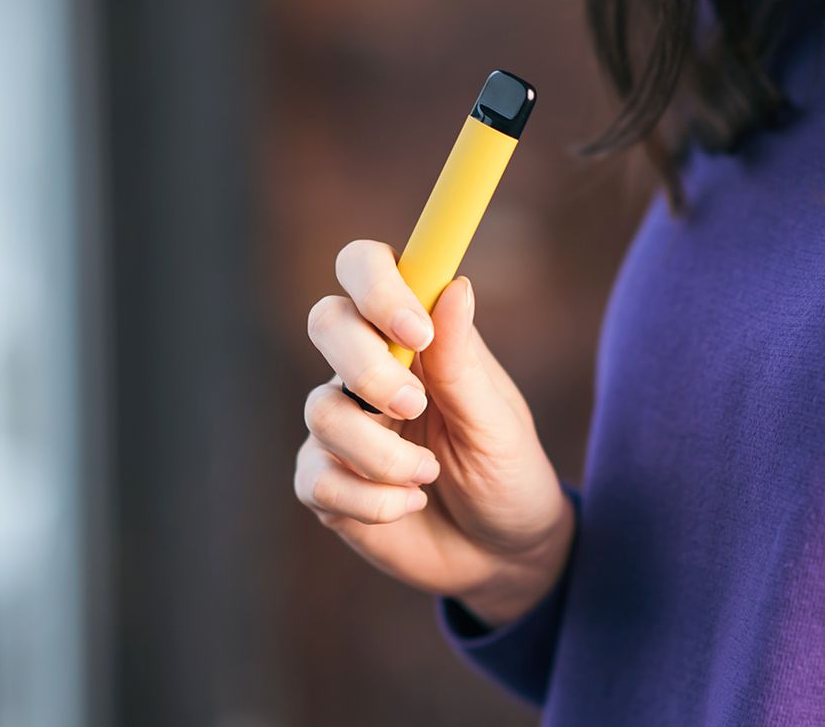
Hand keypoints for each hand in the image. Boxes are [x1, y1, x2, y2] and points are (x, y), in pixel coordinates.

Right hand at [296, 239, 573, 625]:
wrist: (502, 556)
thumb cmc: (507, 474)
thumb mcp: (497, 423)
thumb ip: (465, 362)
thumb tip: (456, 286)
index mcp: (417, 336)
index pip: (368, 268)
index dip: (375, 282)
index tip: (415, 331)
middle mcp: (371, 369)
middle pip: (326, 321)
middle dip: (365, 365)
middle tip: (414, 406)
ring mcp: (344, 424)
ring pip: (321, 411)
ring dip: (380, 453)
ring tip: (428, 476)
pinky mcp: (327, 482)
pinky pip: (317, 477)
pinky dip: (370, 500)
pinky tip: (409, 506)